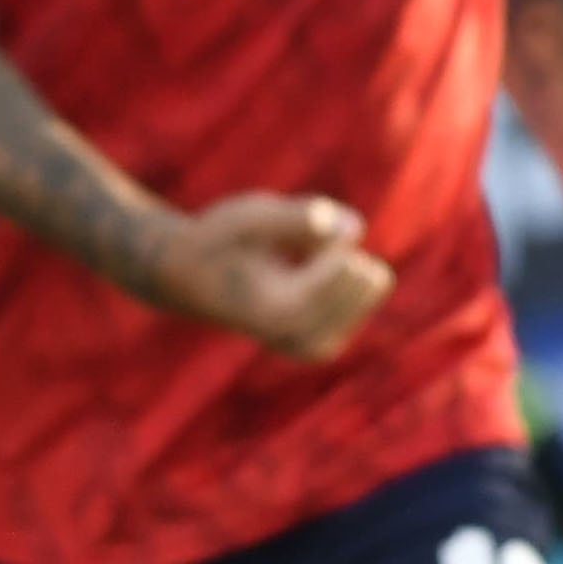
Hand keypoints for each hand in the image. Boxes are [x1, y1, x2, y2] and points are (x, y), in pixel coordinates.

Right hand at [155, 192, 396, 362]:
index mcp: (281, 313)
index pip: (346, 264)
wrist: (190, 278)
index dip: (327, 236)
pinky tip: (307, 274)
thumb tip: (357, 229)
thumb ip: (297, 217)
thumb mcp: (250, 215)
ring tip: (295, 264)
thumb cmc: (221, 240)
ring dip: (343, 263)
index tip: (292, 239)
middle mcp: (302, 340)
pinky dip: (346, 276)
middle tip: (290, 255)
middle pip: (367, 277)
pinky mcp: (325, 346)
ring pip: (373, 283)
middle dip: (339, 252)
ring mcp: (316, 348)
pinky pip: (369, 292)